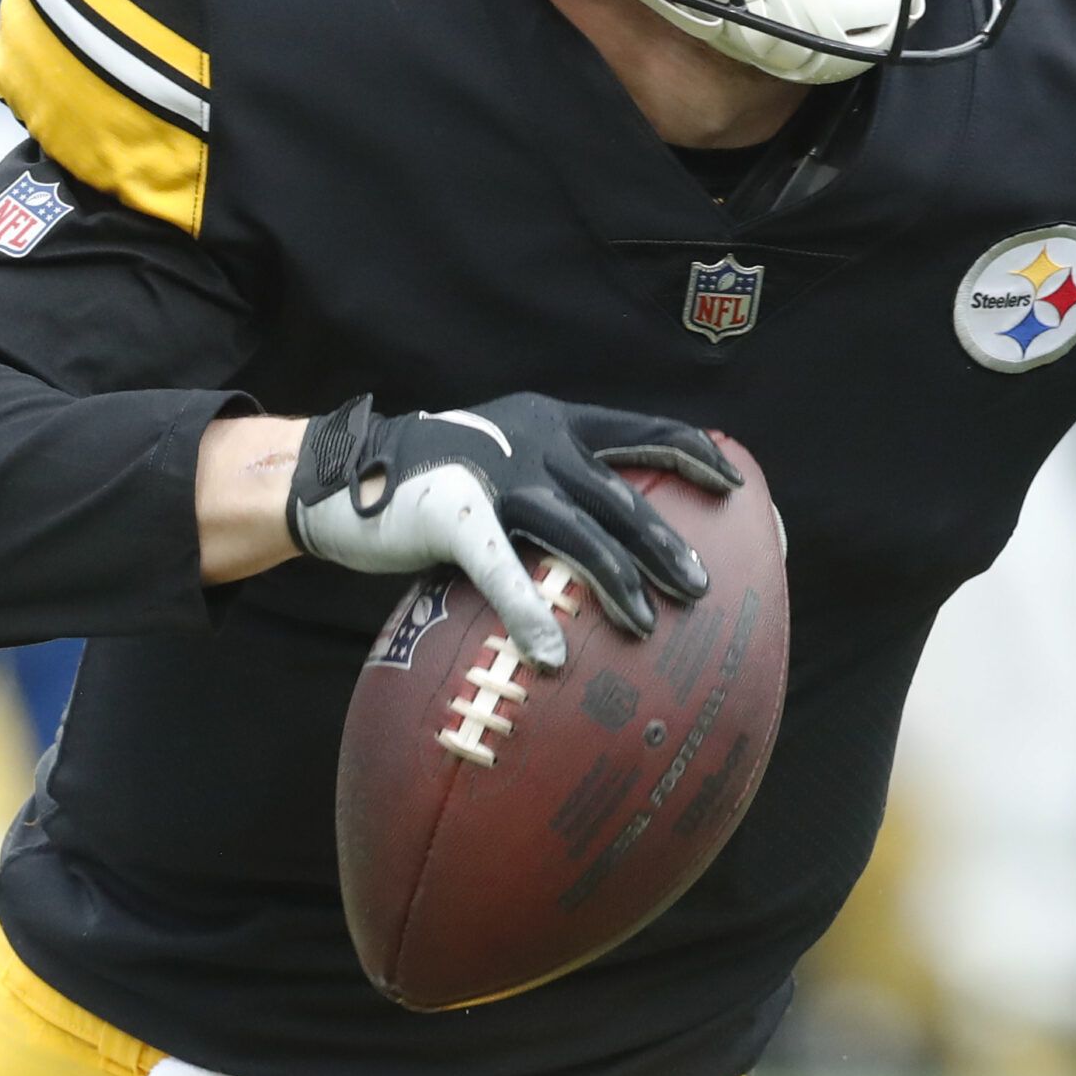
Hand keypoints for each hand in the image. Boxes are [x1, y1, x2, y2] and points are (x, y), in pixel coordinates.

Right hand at [287, 393, 732, 666]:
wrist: (343, 476)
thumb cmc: (437, 482)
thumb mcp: (506, 459)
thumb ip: (558, 484)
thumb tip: (619, 537)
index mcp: (553, 422)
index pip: (640, 430)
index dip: (692, 454)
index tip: (733, 484)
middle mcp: (534, 439)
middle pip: (620, 495)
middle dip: (665, 544)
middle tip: (701, 588)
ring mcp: (494, 474)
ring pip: (577, 531)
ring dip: (618, 582)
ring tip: (645, 625)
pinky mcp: (452, 514)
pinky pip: (503, 571)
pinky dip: (531, 613)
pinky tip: (553, 653)